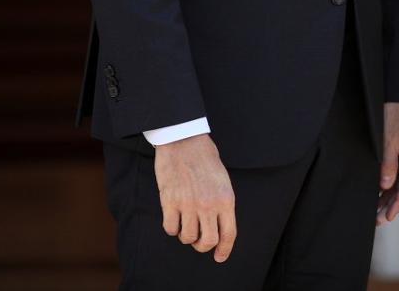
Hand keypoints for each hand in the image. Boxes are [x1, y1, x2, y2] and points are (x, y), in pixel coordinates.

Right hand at [153, 133, 235, 261]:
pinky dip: (172, 227)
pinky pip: (170, 229)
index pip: (228, 234)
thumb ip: (222, 203)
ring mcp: (189, 204)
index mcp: (226, 199)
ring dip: (186, 235)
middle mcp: (209, 204)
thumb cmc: (205, 158)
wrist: (184, 141)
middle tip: (198, 240)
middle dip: (202, 246)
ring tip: (186, 223)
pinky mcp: (170, 202)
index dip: (224, 250)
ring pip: (187, 237)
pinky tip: (174, 216)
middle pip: (207, 242)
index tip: (219, 257)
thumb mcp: (223, 180)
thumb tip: (218, 226)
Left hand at [377, 103, 398, 224]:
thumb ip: (388, 163)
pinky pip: (396, 172)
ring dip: (389, 195)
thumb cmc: (395, 113)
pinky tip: (378, 192)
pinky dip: (388, 183)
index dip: (398, 203)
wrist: (396, 95)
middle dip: (392, 203)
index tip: (387, 215)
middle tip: (378, 219)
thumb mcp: (389, 139)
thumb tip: (385, 185)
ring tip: (376, 210)